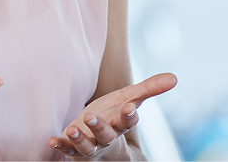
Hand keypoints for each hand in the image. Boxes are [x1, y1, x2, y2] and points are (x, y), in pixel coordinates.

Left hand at [49, 73, 177, 158]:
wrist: (98, 141)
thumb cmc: (114, 115)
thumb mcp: (130, 99)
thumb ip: (149, 89)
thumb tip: (175, 78)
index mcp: (121, 122)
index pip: (128, 120)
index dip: (129, 115)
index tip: (130, 108)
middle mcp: (107, 136)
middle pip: (106, 134)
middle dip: (99, 127)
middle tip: (90, 115)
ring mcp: (90, 144)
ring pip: (87, 145)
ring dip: (79, 139)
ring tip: (72, 129)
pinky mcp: (74, 148)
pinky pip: (68, 149)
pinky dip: (61, 145)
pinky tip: (53, 140)